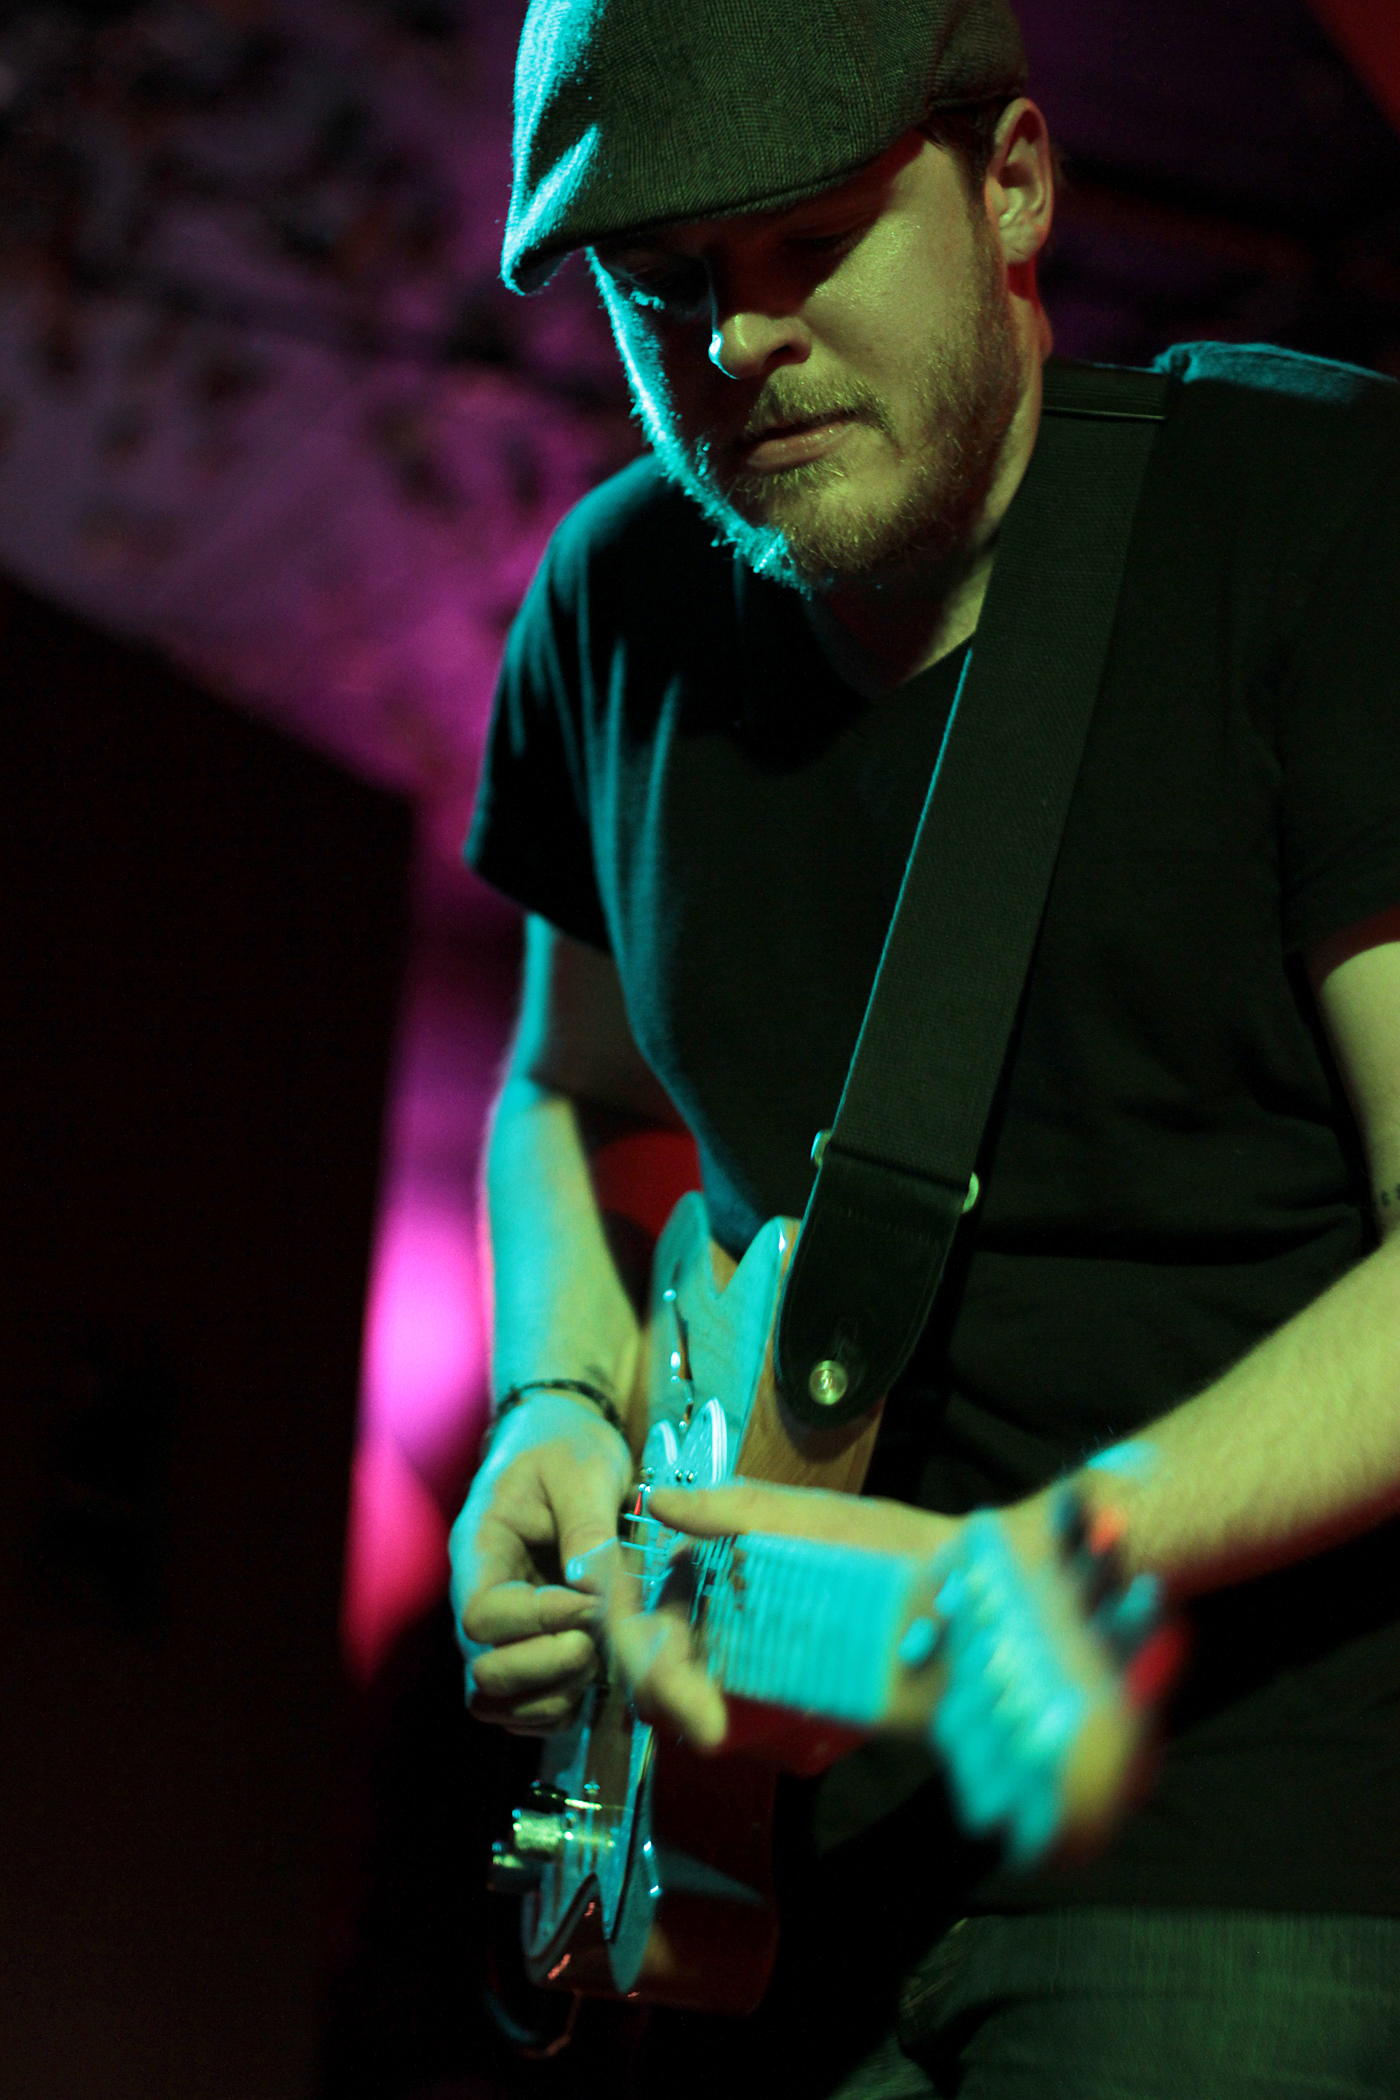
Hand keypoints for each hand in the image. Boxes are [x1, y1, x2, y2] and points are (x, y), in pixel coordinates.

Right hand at [449, 1391, 633, 1733]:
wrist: (561, 1445)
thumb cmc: (567, 1449)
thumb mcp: (583, 1470)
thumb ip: (587, 1526)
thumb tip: (592, 1589)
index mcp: (480, 1550)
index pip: (484, 1615)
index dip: (540, 1620)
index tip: (592, 1601)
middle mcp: (478, 1599)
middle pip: (484, 1673)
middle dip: (549, 1665)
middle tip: (597, 1636)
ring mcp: (498, 1632)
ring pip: (497, 1703)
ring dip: (554, 1694)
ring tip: (598, 1655)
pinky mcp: (525, 1650)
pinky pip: (524, 1711)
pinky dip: (560, 1708)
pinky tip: (595, 1673)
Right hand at [595, 1478, 960, 1752]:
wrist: (976, 1605)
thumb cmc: (901, 1550)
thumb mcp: (821, 1521)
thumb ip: (742, 1509)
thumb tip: (659, 1499)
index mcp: (731, 1557)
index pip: (657, 1594)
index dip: (642, 1631)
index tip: (658, 1662)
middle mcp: (731, 1607)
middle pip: (658, 1648)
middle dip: (659, 1680)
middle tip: (701, 1719)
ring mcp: (754, 1657)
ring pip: (682, 1684)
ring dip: (677, 1703)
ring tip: (714, 1728)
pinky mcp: (784, 1700)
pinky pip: (725, 1712)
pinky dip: (705, 1721)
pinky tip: (719, 1731)